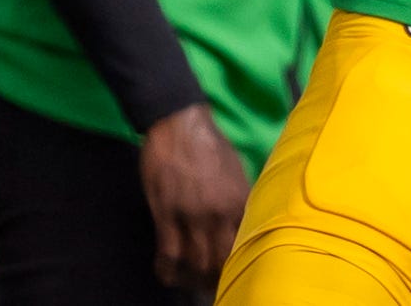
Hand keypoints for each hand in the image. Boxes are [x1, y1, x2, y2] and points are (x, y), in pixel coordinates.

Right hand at [140, 103, 249, 292]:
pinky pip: (168, 252)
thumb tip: (244, 222)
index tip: (232, 274)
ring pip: (194, 261)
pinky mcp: (166, 213)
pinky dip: (167, 269)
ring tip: (188, 282)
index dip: (237, 264)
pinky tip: (167, 275)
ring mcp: (192, 214)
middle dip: (215, 278)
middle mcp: (219, 212)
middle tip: (209, 285)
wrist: (180, 125)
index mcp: (240, 201)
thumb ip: (239, 199)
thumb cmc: (210, 146)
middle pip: (220, 260)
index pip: (243, 244)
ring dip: (191, 277)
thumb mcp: (237, 171)